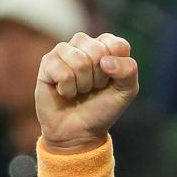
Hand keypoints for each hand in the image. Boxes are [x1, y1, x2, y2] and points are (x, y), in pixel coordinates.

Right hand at [35, 33, 138, 151]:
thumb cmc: (103, 108)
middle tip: (93, 88)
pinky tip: (65, 92)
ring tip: (79, 90)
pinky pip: (62, 72)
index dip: (117, 69)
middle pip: (97, 51)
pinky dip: (67, 89)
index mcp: (106, 46)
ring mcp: (64, 51)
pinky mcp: (47, 63)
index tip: (111, 82)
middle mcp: (84, 44)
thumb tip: (105, 60)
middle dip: (98, 78)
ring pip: (79, 61)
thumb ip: (128, 70)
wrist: (79, 132)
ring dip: (83, 84)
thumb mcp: (126, 91)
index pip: (117, 45)